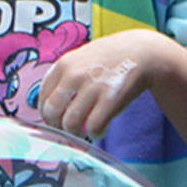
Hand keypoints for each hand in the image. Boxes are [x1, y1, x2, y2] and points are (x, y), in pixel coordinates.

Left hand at [35, 29, 176, 140]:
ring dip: (76, 134)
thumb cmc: (108, 61)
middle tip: (70, 129)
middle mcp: (74, 75)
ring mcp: (93, 86)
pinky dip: (95, 134)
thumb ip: (61, 80)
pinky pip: (94, 127)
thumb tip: (46, 110)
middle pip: (52, 113)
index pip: (42, 99)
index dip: (48, 115)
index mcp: (63, 65)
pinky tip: (100, 131)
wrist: (144, 51)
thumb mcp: (79, 60)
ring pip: (70, 123)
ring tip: (84, 133)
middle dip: (58, 126)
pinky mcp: (111, 98)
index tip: (58, 120)